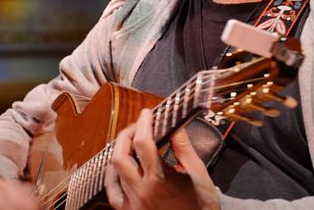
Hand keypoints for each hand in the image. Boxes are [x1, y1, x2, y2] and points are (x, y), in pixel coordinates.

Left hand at [105, 109, 219, 209]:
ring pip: (113, 172)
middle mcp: (142, 191)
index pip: (144, 143)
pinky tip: (118, 167)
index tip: (148, 114)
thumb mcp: (198, 173)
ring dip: (119, 152)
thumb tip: (174, 125)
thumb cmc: (201, 204)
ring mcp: (133, 203)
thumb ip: (183, 148)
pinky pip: (112, 191)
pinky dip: (112, 175)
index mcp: (160, 180)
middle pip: (120, 155)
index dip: (144, 123)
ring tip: (130, 143)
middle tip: (138, 126)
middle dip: (127, 135)